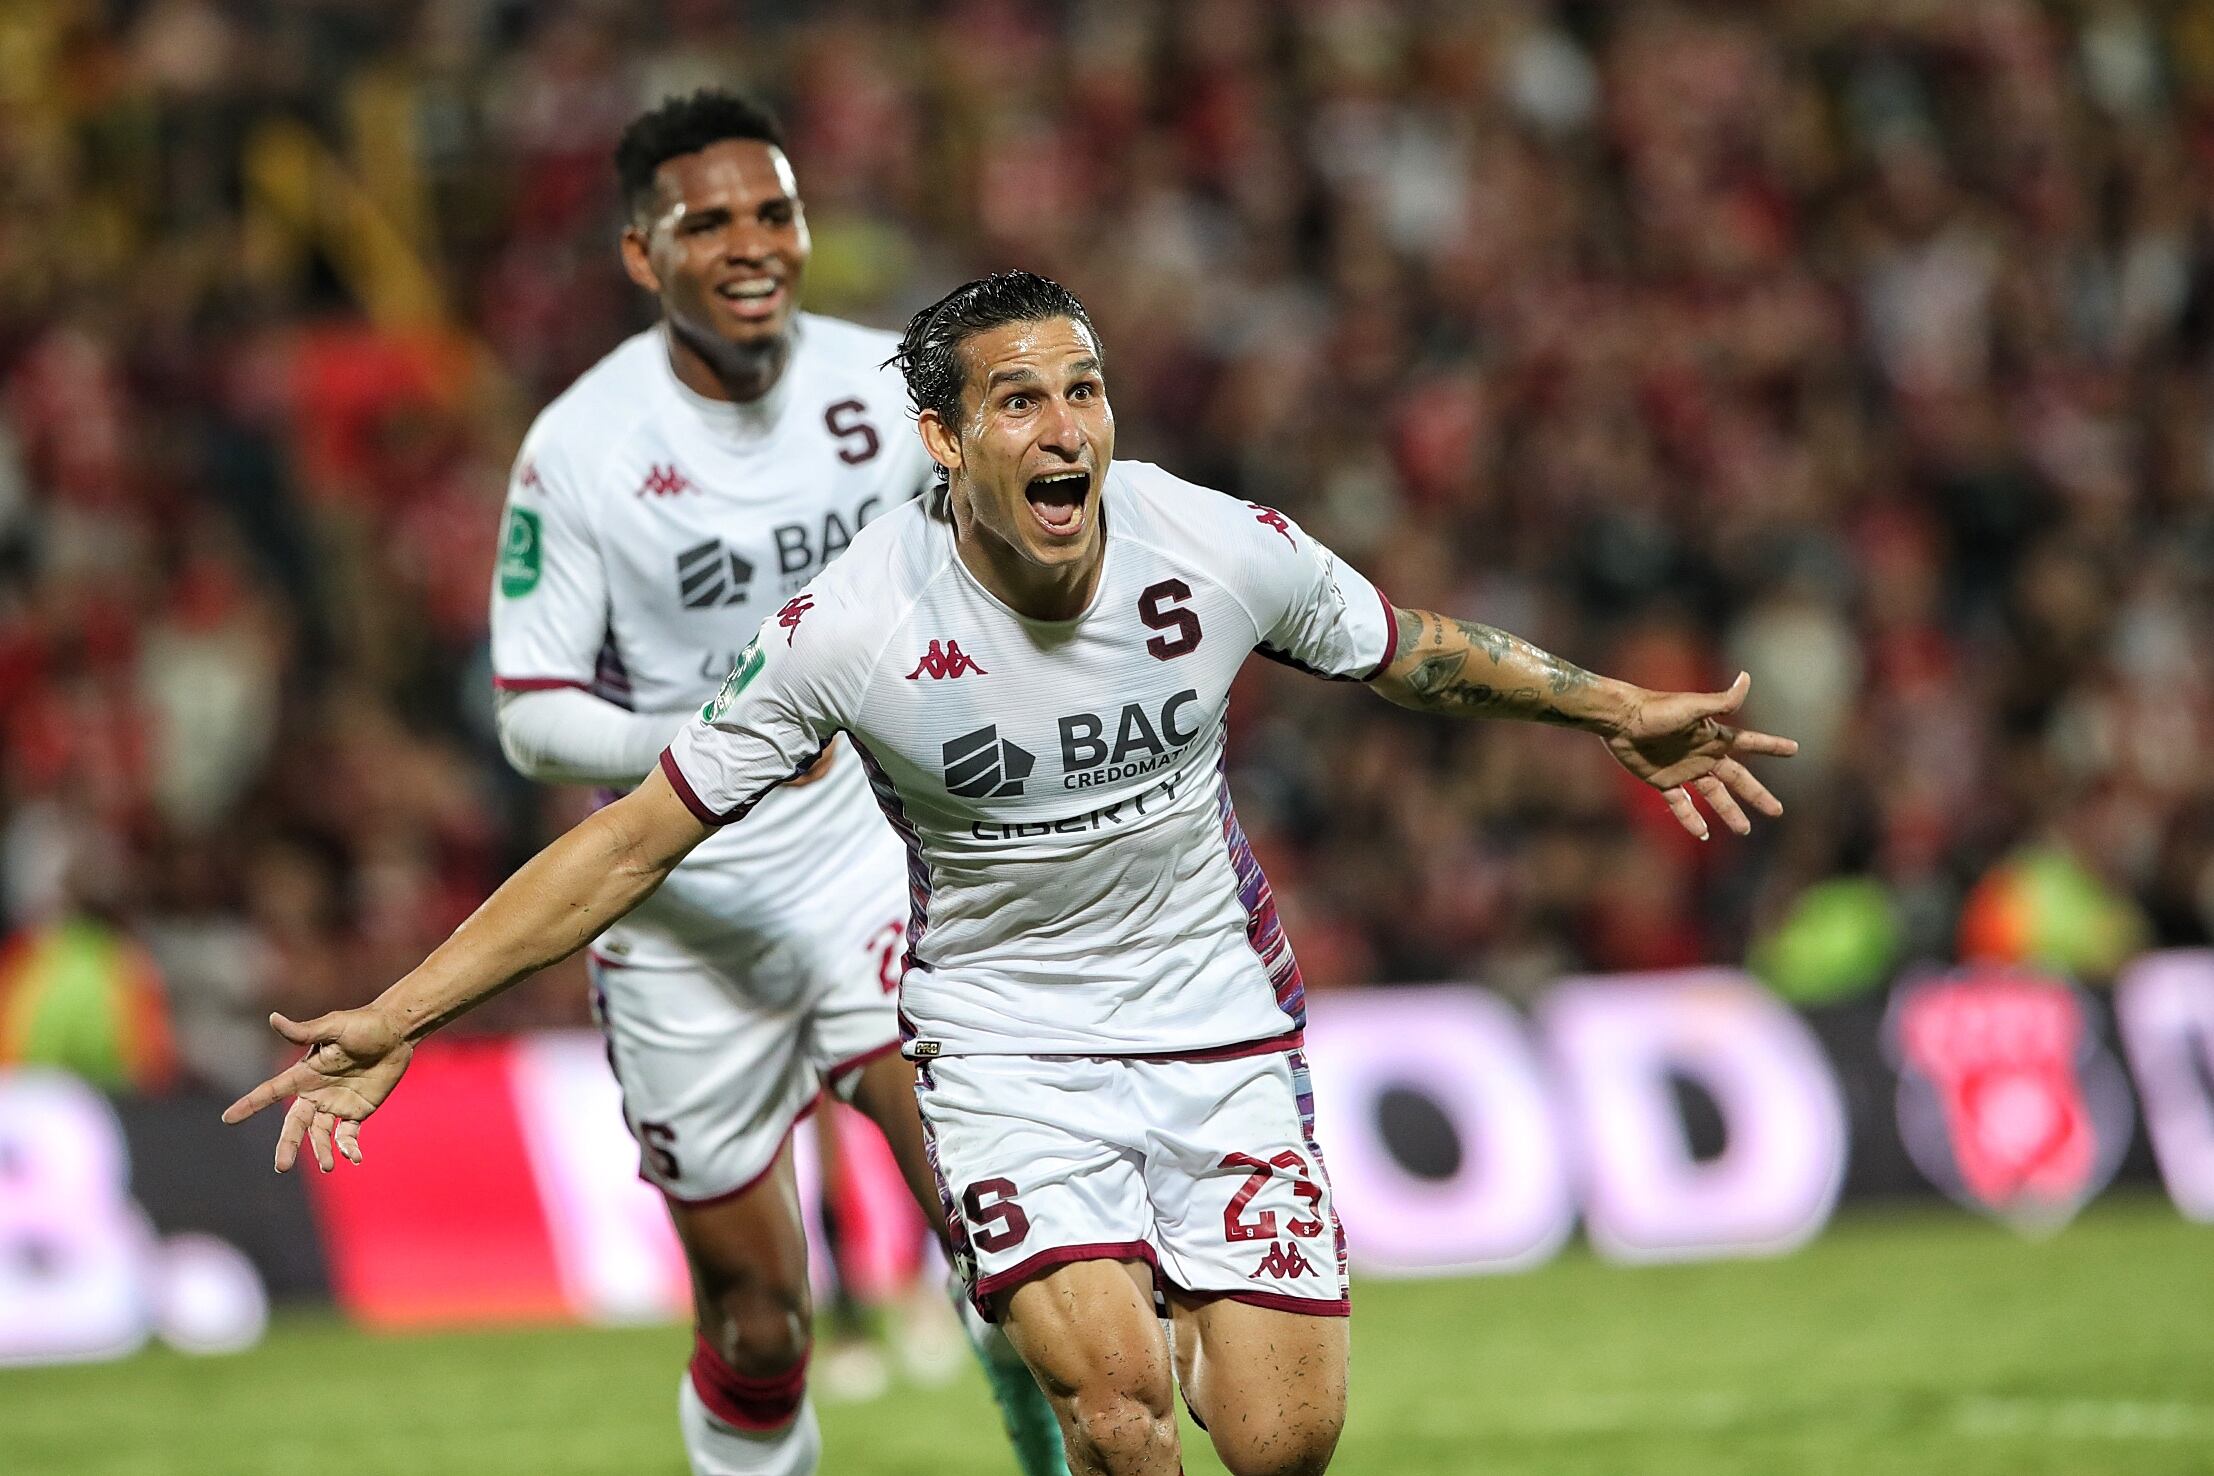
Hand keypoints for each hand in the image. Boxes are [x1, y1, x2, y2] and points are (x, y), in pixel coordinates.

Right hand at [221, 1008, 413, 1171]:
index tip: (228, 1118)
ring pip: (320, 1135)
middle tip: (281, 1167)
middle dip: (287, 1145)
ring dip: (321, 1152)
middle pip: (295, 1124)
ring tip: (328, 1166)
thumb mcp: (334, 1026)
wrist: (398, 1032)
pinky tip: (355, 1158)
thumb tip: (273, 1018)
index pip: (271, 1092)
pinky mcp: (358, 1111)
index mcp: (305, 1074)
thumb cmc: (365, 1024)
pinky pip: (348, 1135)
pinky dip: (349, 1148)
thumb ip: (304, 1031)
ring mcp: (336, 1104)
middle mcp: (316, 1092)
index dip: (250, 1104)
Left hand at [1602, 672, 1797, 839]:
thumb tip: (1747, 678)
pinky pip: (1681, 804)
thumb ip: (1722, 701)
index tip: (1794, 749)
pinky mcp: (1662, 781)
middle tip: (1777, 811)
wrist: (1620, 720)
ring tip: (1744, 830)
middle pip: (1737, 779)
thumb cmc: (1656, 709)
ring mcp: (1684, 770)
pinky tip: (1703, 833)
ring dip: (1729, 811)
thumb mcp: (1692, 706)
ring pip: (1714, 796)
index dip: (1771, 746)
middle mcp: (1703, 755)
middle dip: (1757, 794)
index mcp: (1713, 737)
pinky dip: (1691, 818)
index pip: (1749, 743)